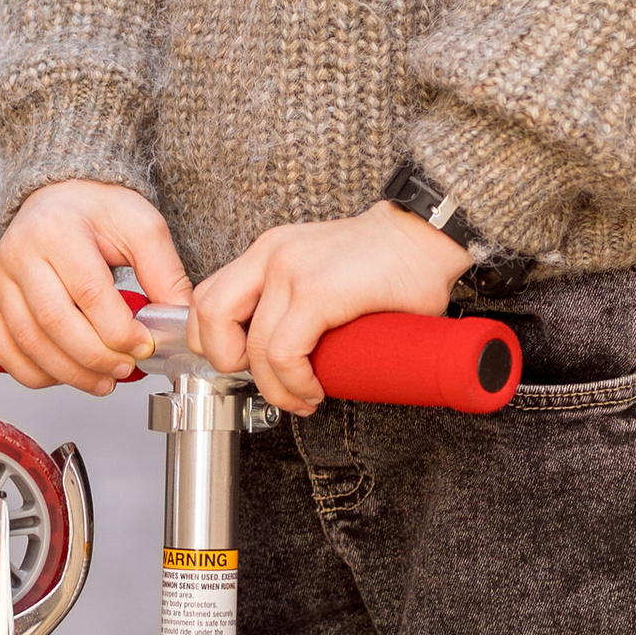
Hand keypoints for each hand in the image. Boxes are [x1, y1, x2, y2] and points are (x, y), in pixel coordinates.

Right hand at [0, 183, 193, 394]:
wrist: (57, 198)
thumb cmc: (99, 213)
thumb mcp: (142, 227)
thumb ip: (165, 273)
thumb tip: (179, 321)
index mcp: (57, 229)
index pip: (89, 294)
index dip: (119, 331)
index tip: (144, 346)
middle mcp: (17, 251)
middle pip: (55, 324)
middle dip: (96, 358)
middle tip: (125, 369)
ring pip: (29, 343)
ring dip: (70, 374)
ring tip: (103, 380)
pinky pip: (4, 351)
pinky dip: (36, 374)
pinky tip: (67, 374)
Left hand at [190, 202, 470, 414]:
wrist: (428, 238)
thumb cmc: (386, 264)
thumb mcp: (319, 274)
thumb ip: (289, 300)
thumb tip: (272, 356)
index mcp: (267, 252)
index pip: (207, 298)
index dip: (214, 343)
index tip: (244, 368)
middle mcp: (270, 255)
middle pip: (208, 318)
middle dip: (226, 364)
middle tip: (262, 383)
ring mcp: (290, 271)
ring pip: (249, 346)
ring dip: (269, 387)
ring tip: (298, 396)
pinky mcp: (317, 291)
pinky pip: (285, 353)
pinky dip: (294, 383)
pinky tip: (315, 390)